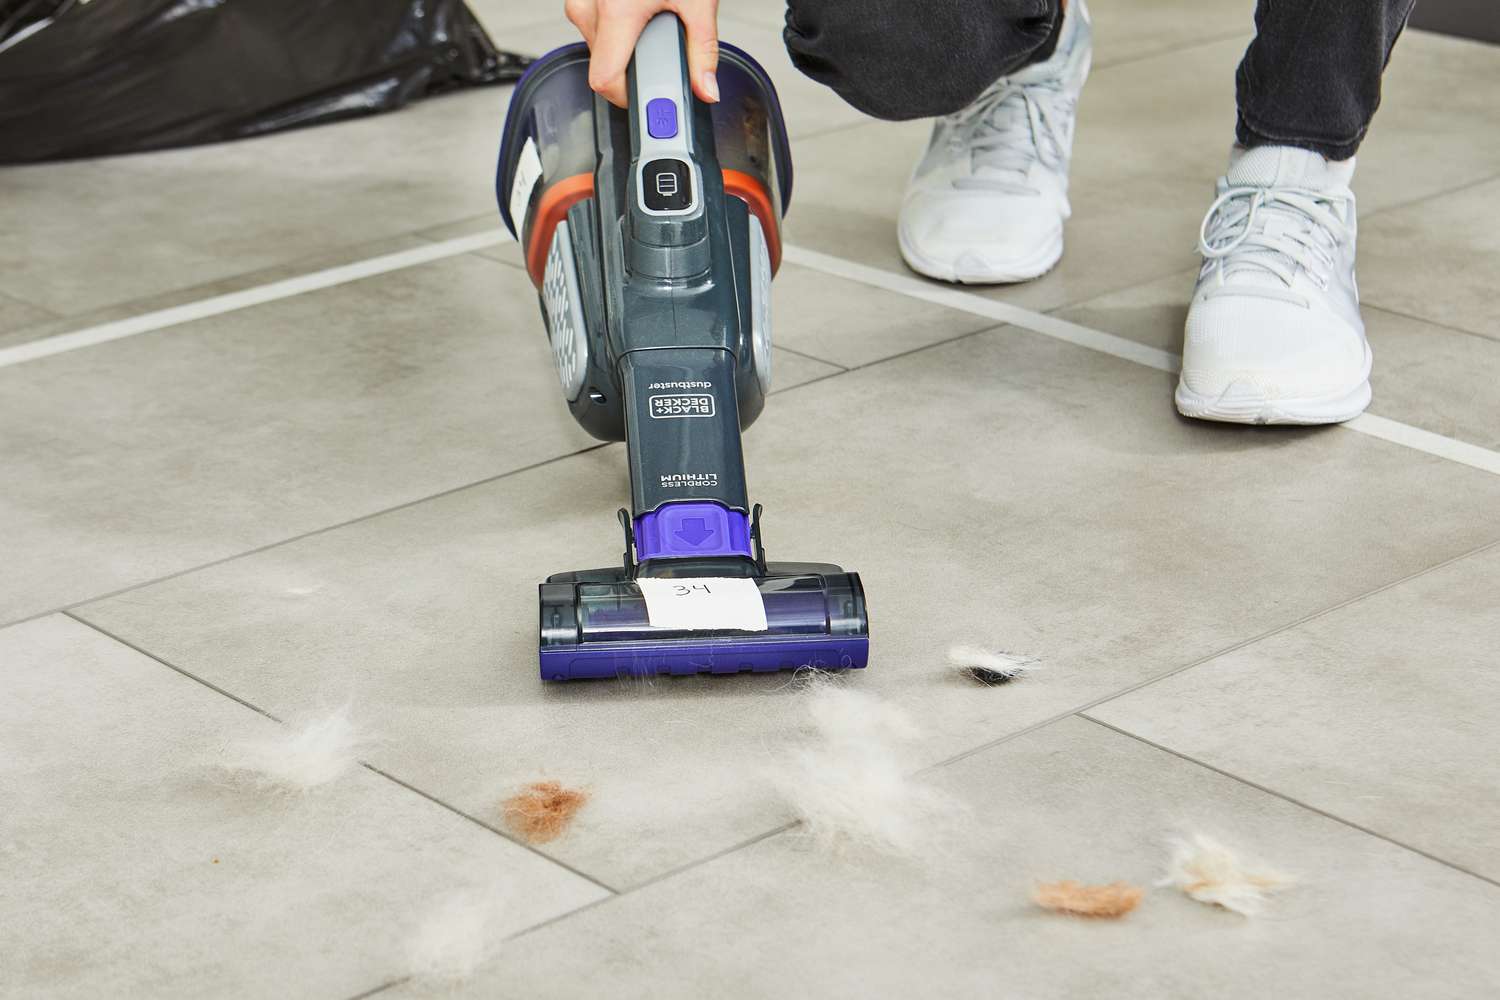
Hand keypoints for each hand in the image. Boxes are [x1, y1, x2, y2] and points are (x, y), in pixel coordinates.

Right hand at [564, 0, 719, 107]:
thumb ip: (703, 50)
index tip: (643, 97)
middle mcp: (590, 5)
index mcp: (616, 11)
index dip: (625, 97)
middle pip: (602, 63)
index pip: (603, 79)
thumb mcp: (698, 2)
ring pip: (595, 44)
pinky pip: (592, 24)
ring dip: (622, 45)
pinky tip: (636, 10)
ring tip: (649, 19)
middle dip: (631, 66)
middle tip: (658, 48)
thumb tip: (706, 89)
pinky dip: (615, 27)